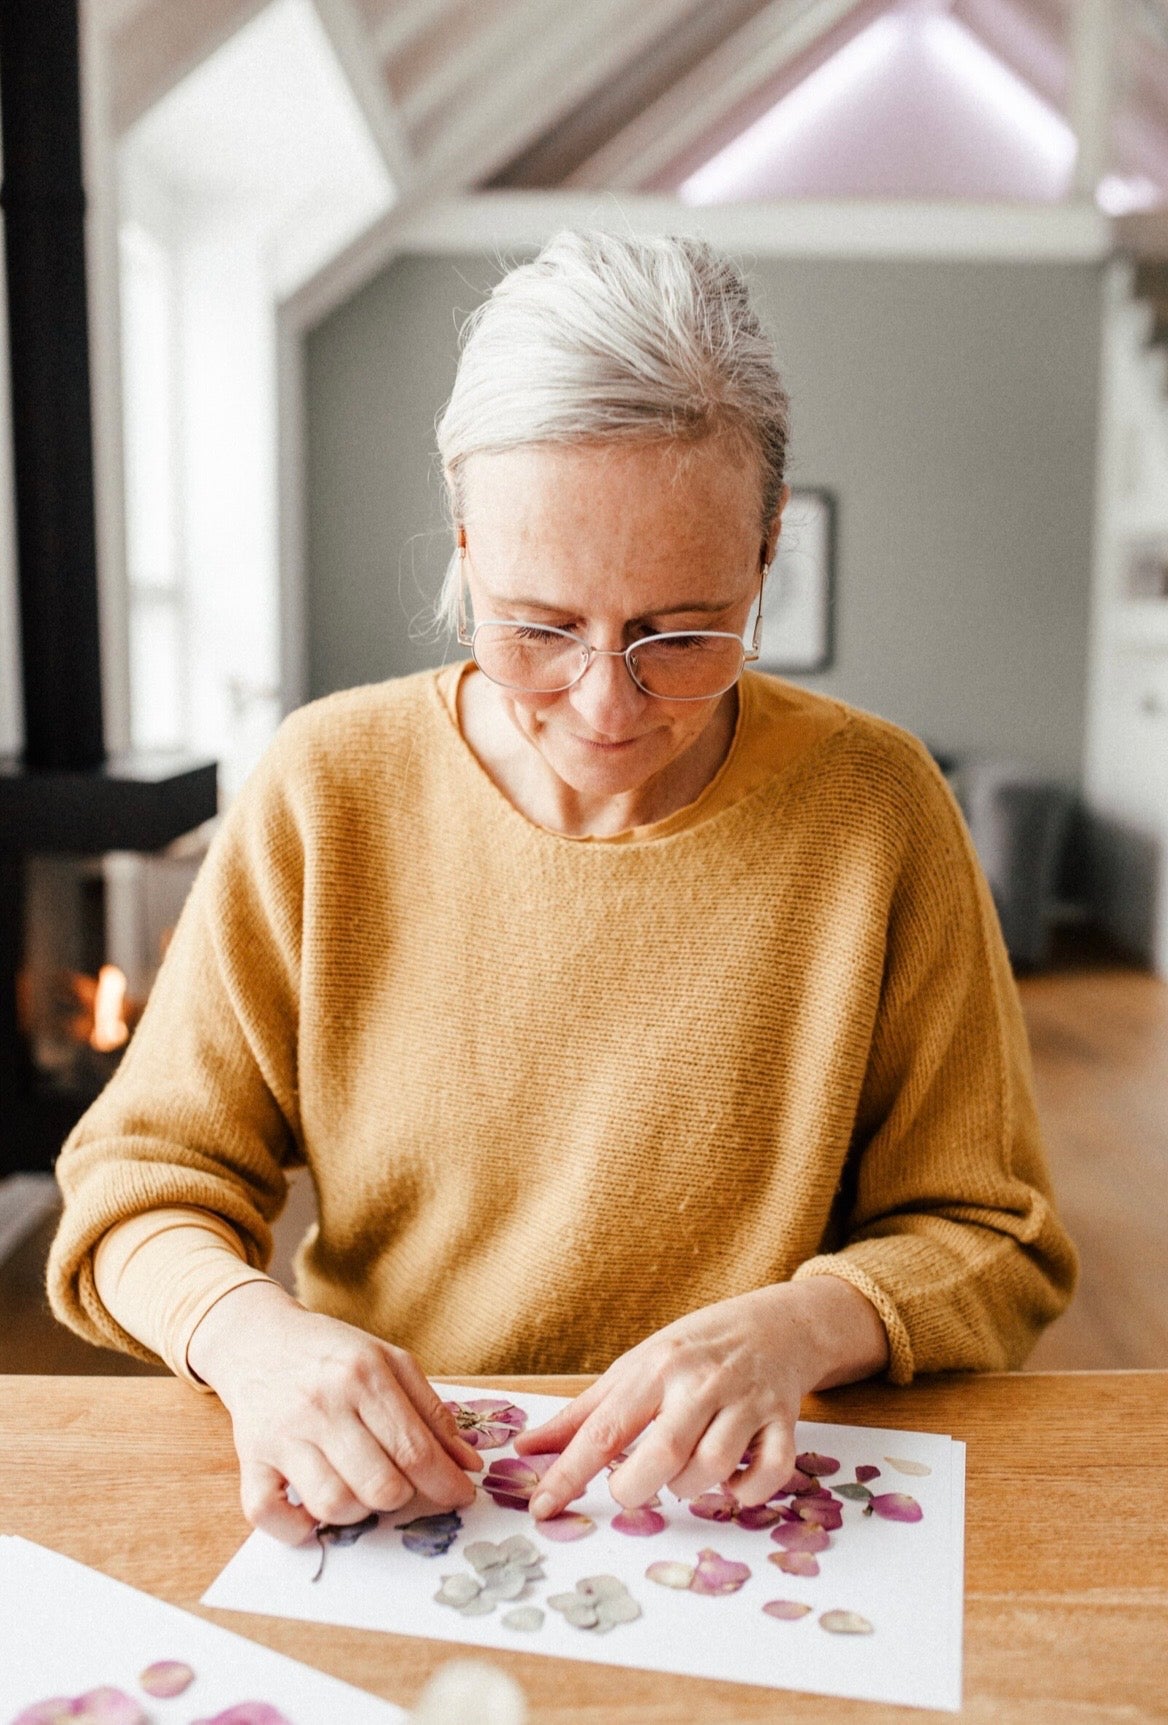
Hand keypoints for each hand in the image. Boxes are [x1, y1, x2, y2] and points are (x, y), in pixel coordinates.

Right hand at [187, 1281, 481, 1543]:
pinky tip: (313, 1510)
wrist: (259, 1338)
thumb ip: (431, 1412)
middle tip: (400, 1484)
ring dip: (357, 1512)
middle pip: (380, 1485)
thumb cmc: (333, 1354)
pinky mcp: (250, 1458)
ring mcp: (283, 1434)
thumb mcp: (389, 1362)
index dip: (446, 1482)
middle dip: (402, 1497)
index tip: (461, 1496)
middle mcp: (322, 1405)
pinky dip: (296, 1527)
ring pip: (333, 1505)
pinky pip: (268, 1514)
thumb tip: (467, 1464)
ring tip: (359, 1488)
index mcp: (363, 1375)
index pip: (415, 1448)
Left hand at [514, 1277, 887, 1518]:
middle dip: (637, 1488)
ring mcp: (746, 1401)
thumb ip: (583, 1414)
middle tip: (632, 1486)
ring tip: (683, 1474)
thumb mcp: (635, 1367)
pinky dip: (747, 1492)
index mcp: (655, 1368)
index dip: (568, 1474)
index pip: (603, 1429)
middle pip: (663, 1455)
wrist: (775, 1324)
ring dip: (691, 1490)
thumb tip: (526, 1449)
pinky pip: (769, 1474)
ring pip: (714, 1468)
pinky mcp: (784, 1421)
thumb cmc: (693, 1350)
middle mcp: (700, 1382)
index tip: (541, 1508)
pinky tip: (732, 1480)